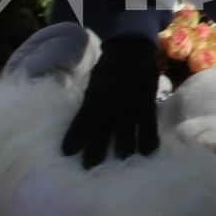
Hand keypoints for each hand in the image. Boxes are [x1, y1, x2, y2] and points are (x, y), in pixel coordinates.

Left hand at [61, 37, 160, 168]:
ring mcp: (129, 104)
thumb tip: (84, 122)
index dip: (74, 136)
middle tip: (89, 167)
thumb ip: (91, 102)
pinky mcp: (146, 104)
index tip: (67, 152)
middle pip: (101, 131)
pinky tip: (147, 152)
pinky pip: (148, 126)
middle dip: (95, 150)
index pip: (82, 120)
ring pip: (125, 132)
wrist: (132, 48)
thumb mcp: (95, 82)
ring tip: (121, 161)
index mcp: (94, 96)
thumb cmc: (110, 68)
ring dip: (123, 149)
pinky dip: (148, 140)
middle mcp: (110, 102)